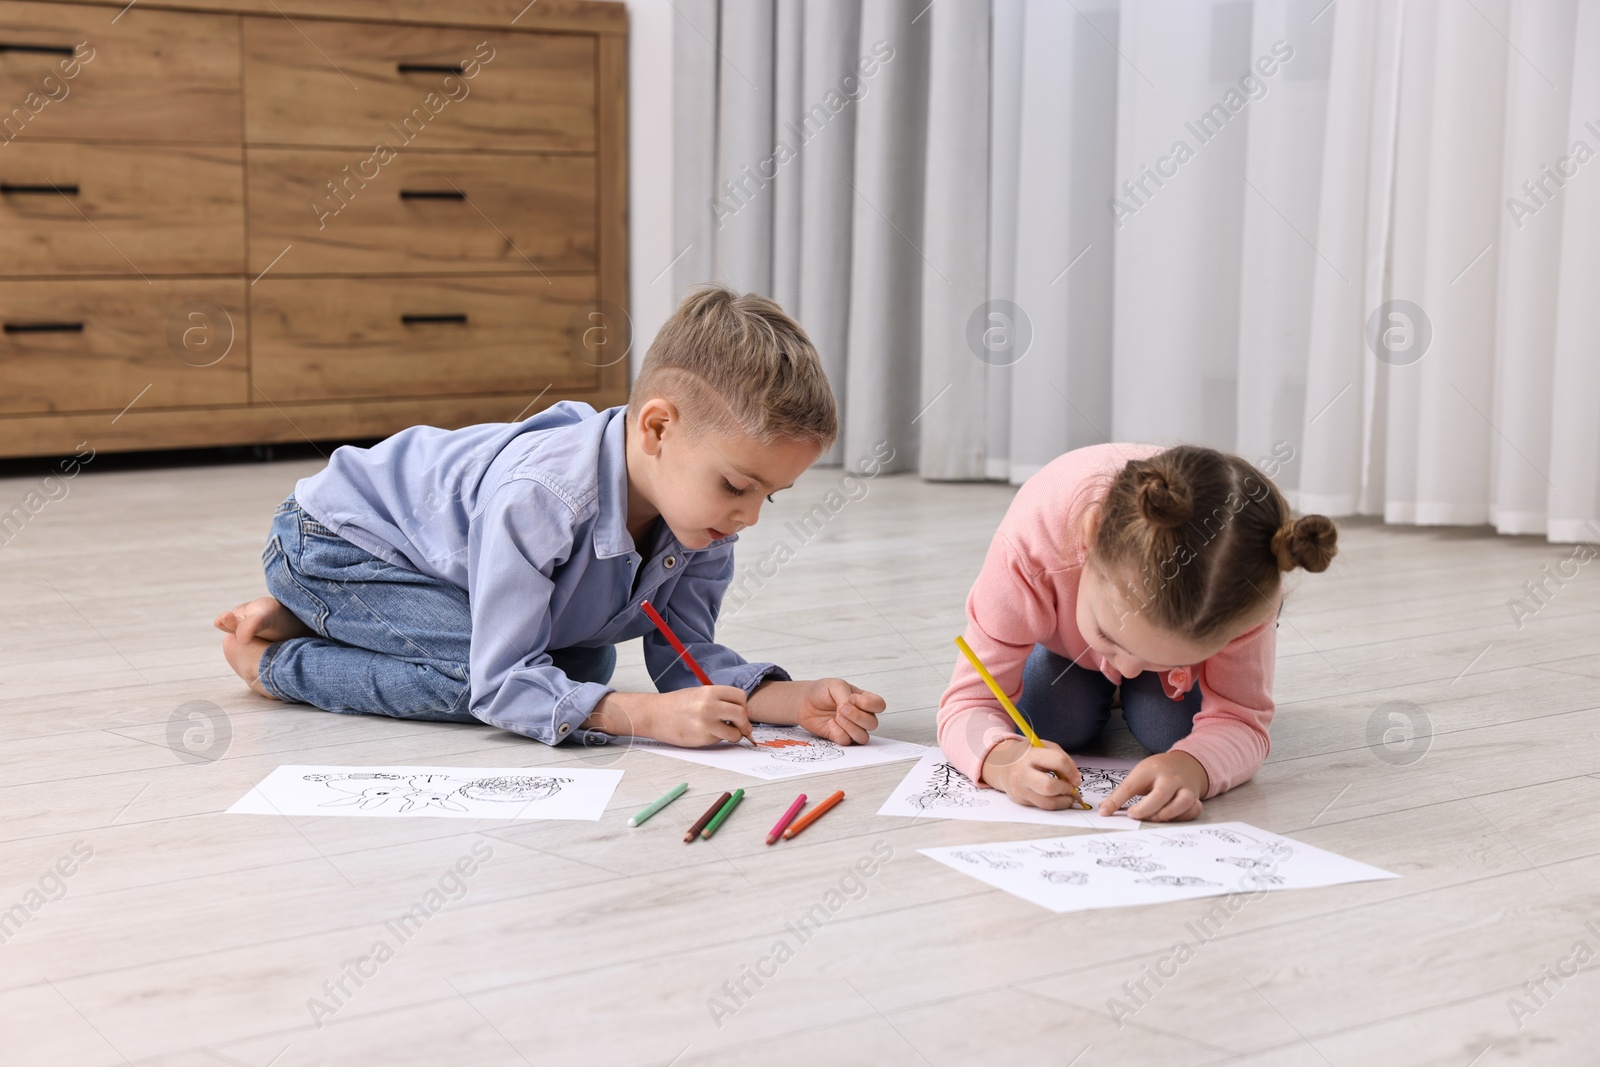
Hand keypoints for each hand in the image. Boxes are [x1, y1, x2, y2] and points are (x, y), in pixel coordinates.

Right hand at [595, 686, 753, 747]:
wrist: (654, 714)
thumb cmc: (677, 704)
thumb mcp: (700, 693)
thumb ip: (720, 700)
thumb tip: (744, 712)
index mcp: (710, 691)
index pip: (740, 697)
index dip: (743, 705)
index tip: (741, 711)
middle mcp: (709, 705)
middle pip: (742, 714)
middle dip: (745, 723)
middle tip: (742, 728)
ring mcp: (705, 723)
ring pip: (735, 732)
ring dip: (735, 735)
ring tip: (726, 732)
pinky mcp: (701, 738)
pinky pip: (720, 740)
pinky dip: (719, 739)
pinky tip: (708, 734)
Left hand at [792, 678, 884, 744]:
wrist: (805, 701)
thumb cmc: (822, 691)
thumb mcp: (835, 685)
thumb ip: (846, 696)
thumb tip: (850, 709)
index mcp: (864, 700)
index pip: (879, 705)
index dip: (869, 704)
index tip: (852, 698)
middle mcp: (861, 716)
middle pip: (873, 723)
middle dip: (858, 716)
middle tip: (841, 708)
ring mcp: (851, 728)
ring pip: (863, 737)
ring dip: (850, 727)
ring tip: (837, 717)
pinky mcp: (840, 737)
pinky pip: (846, 741)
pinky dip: (838, 732)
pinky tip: (830, 723)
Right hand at [981, 737, 1083, 808]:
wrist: (1003, 765)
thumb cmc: (1028, 755)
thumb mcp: (1044, 747)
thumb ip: (1063, 758)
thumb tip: (1075, 779)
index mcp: (1030, 754)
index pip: (1057, 762)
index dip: (1072, 771)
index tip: (1076, 777)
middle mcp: (1022, 773)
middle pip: (1049, 787)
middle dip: (1066, 789)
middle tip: (1071, 787)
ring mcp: (1020, 789)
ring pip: (1047, 803)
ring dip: (1064, 801)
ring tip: (1068, 795)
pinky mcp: (1021, 800)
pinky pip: (1043, 806)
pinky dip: (1055, 804)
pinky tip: (1058, 797)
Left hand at [1100, 750, 1208, 821]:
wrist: (1185, 763)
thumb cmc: (1157, 771)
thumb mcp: (1138, 776)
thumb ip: (1122, 794)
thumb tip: (1104, 811)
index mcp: (1150, 769)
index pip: (1130, 786)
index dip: (1117, 800)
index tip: (1106, 812)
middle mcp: (1170, 777)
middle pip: (1160, 795)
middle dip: (1145, 809)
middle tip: (1133, 815)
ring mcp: (1185, 787)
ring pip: (1183, 801)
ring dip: (1168, 814)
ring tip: (1154, 817)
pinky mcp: (1195, 797)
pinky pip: (1194, 809)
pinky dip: (1183, 816)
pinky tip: (1172, 817)